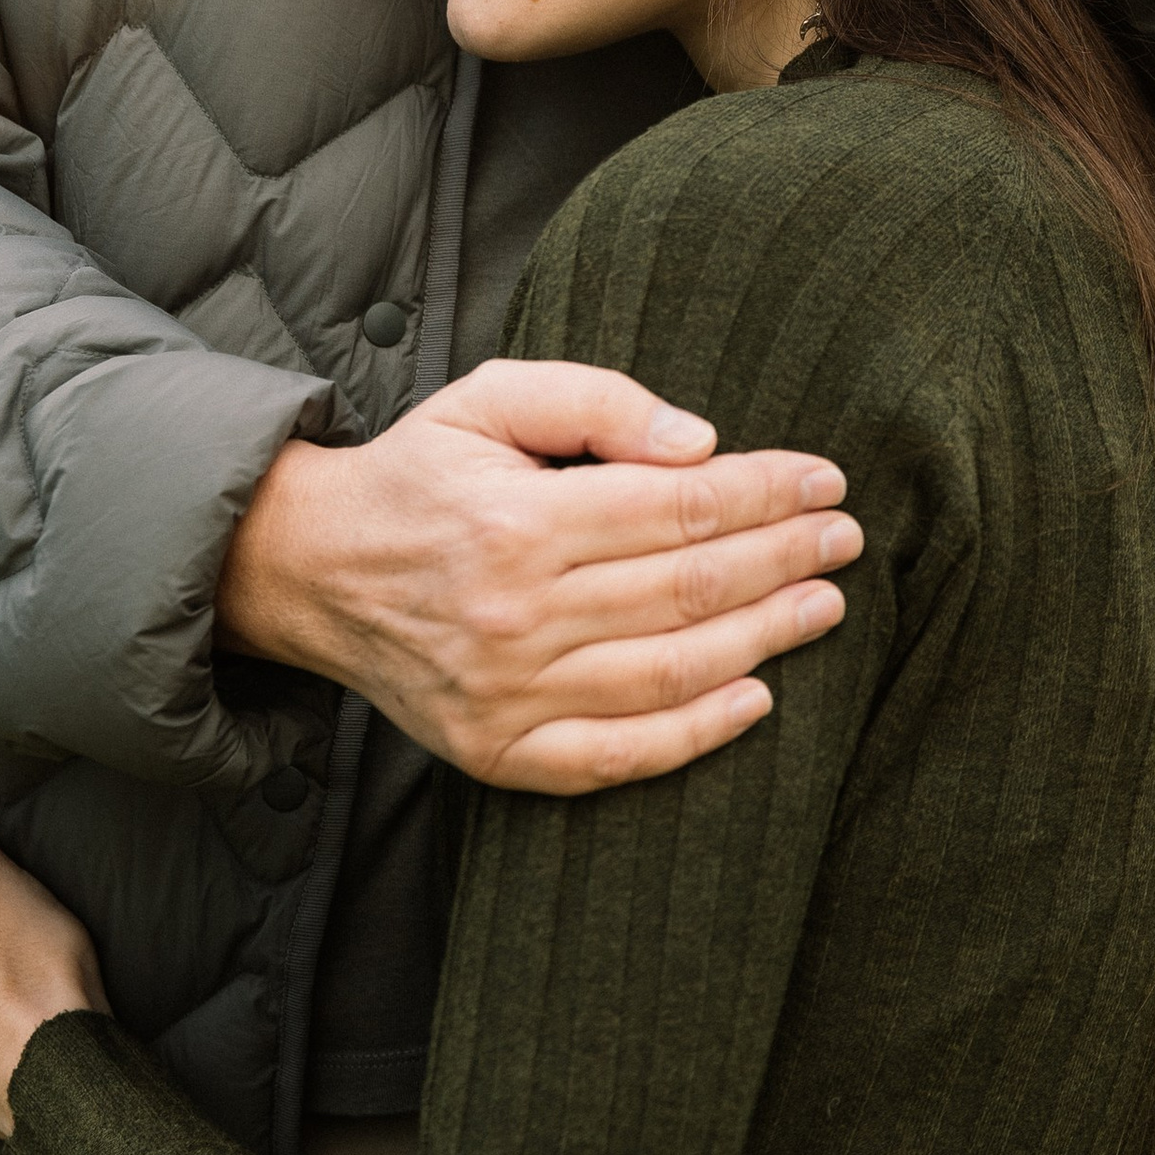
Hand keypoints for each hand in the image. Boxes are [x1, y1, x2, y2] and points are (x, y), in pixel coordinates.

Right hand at [215, 357, 860, 793]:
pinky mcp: (497, 752)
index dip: (766, 493)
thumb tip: (701, 444)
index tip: (824, 481)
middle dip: (784, 558)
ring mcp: (507, 694)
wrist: (308, 570)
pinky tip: (757, 697)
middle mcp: (514, 613)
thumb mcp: (489, 398)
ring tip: (824, 606)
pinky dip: (696, 734)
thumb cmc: (418, 474)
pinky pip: (618, 757)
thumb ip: (595, 402)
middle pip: (689, 588)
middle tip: (846, 540)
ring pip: (670, 671)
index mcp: (516, 519)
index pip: (678, 508)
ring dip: (765, 638)